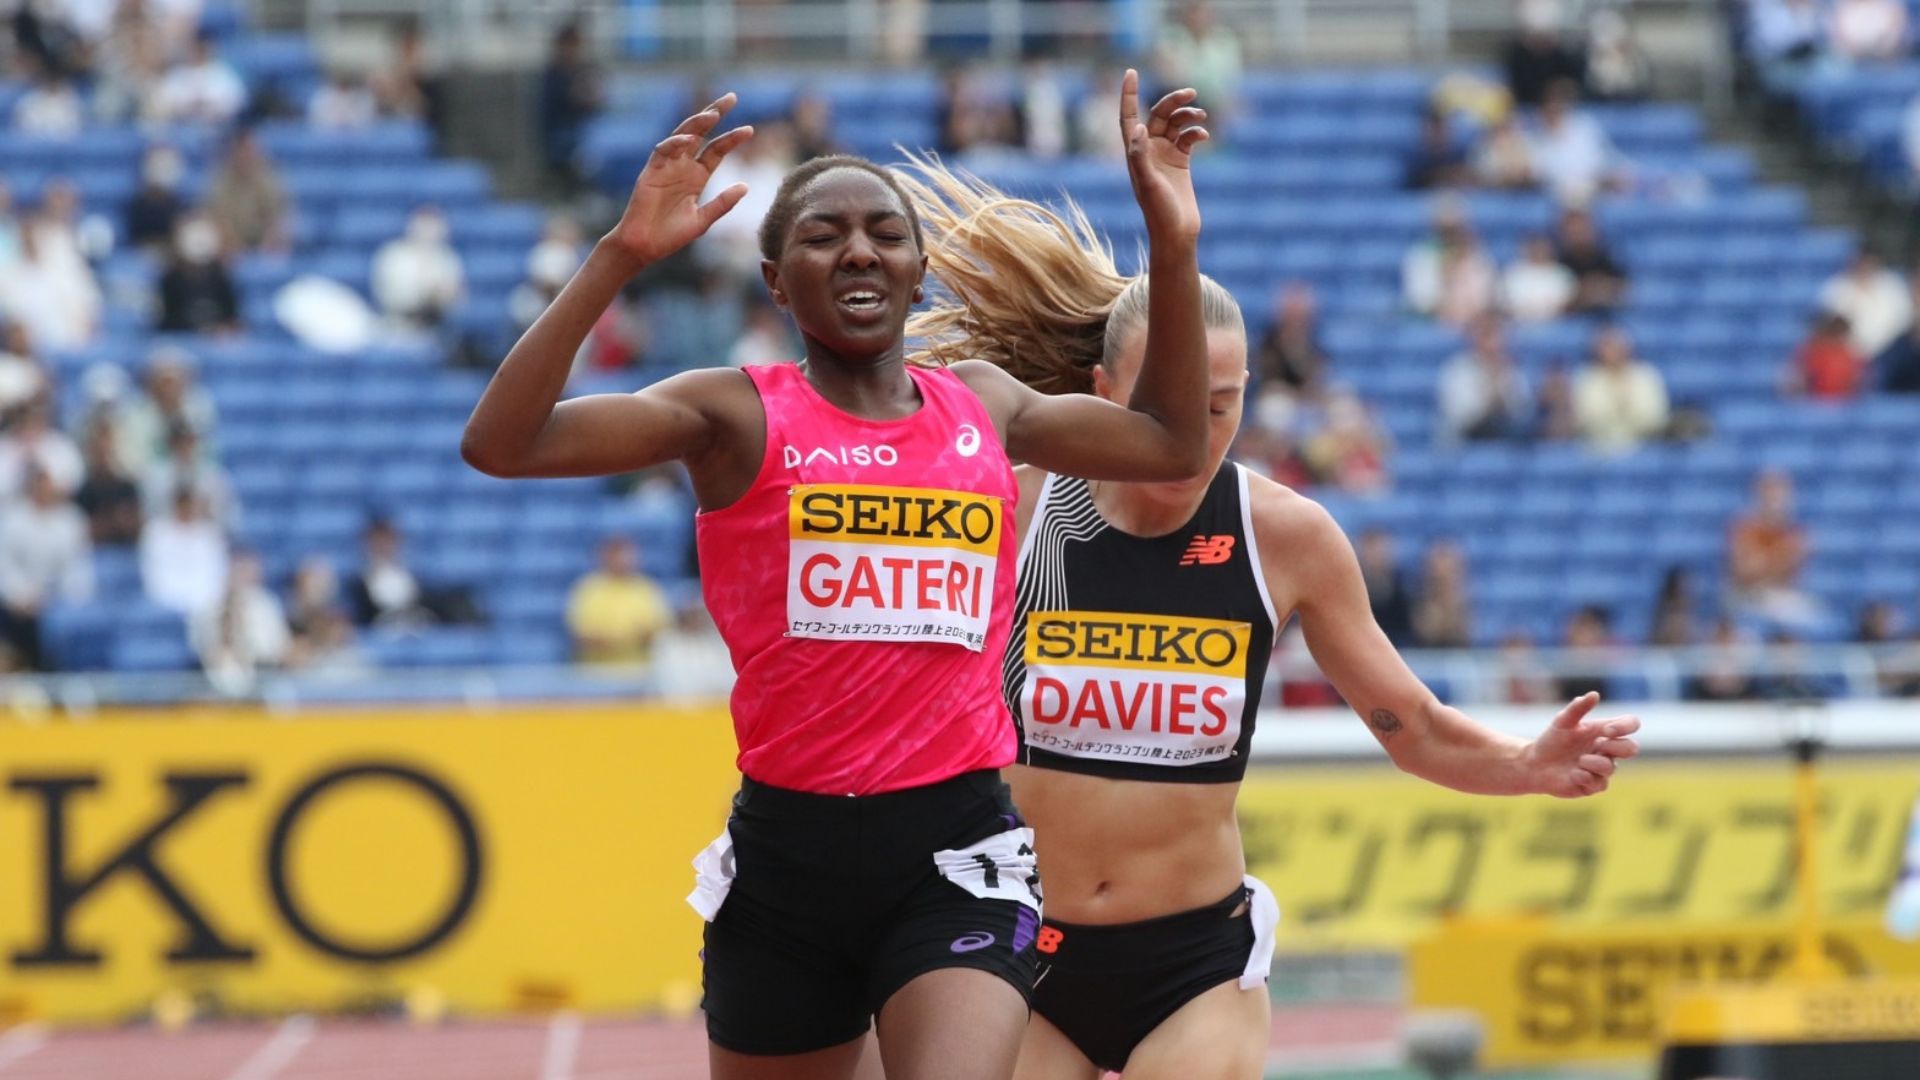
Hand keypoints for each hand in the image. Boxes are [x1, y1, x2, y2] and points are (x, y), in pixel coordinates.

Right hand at [606, 94, 753, 266]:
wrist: (645, 247)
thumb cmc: (671, 235)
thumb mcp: (703, 219)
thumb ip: (723, 203)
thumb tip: (745, 186)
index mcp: (697, 176)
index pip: (717, 150)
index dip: (732, 139)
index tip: (749, 129)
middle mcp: (683, 166)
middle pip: (701, 133)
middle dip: (715, 113)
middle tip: (732, 97)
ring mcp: (666, 166)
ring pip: (682, 136)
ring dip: (697, 123)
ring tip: (713, 113)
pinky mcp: (651, 171)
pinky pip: (662, 151)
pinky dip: (675, 143)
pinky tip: (689, 139)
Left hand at [1118, 69, 1207, 244]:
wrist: (1176, 232)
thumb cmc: (1158, 212)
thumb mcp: (1147, 184)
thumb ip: (1140, 156)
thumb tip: (1138, 127)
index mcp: (1135, 153)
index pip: (1128, 117)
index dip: (1128, 94)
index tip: (1131, 71)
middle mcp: (1148, 150)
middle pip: (1158, 114)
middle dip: (1173, 101)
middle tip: (1191, 93)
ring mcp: (1165, 155)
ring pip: (1175, 123)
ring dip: (1188, 115)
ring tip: (1201, 116)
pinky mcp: (1181, 162)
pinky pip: (1188, 137)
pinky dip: (1196, 132)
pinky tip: (1203, 136)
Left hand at [1520, 692, 1639, 798]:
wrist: (1535, 763)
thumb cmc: (1552, 740)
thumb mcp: (1562, 721)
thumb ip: (1578, 708)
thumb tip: (1595, 694)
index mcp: (1604, 732)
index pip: (1630, 725)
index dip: (1626, 727)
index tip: (1607, 730)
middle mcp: (1607, 751)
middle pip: (1631, 748)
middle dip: (1616, 747)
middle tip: (1598, 745)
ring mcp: (1601, 769)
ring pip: (1612, 768)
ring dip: (1595, 763)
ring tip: (1579, 761)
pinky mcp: (1593, 786)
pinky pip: (1599, 784)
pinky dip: (1586, 777)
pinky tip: (1574, 773)